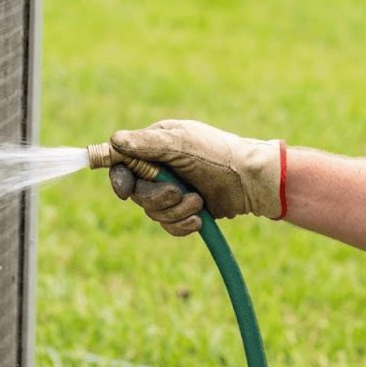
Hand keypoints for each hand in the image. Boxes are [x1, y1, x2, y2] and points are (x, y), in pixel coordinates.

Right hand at [111, 120, 285, 219]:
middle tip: (177, 193)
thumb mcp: (181, 143)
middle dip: (157, 197)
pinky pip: (168, 226)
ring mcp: (170, 191)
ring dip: (176, 210)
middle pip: (136, 193)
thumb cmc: (218, 154)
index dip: (120, 178)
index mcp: (154, 146)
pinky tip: (199, 218)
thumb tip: (113, 140)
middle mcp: (158, 169)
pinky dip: (182, 224)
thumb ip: (146, 144)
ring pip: (152, 212)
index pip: (122, 163)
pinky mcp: (183, 211)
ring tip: (199, 201)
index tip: (125, 190)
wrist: (252, 181)